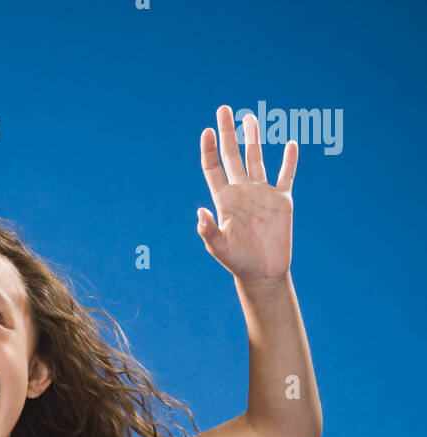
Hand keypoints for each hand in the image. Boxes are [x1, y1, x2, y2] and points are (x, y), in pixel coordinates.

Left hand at [196, 105, 295, 285]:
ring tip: (249, 118)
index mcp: (225, 199)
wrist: (263, 273)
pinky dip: (290, 161)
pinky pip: (287, 175)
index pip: (214, 168)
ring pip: (257, 158)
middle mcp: (242, 191)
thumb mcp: (220, 247)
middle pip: (233, 155)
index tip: (207, 130)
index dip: (209, 149)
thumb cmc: (238, 261)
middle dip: (228, 133)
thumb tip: (200, 212)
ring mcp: (262, 193)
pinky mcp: (282, 200)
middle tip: (223, 109)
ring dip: (253, 138)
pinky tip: (291, 144)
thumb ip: (209, 231)